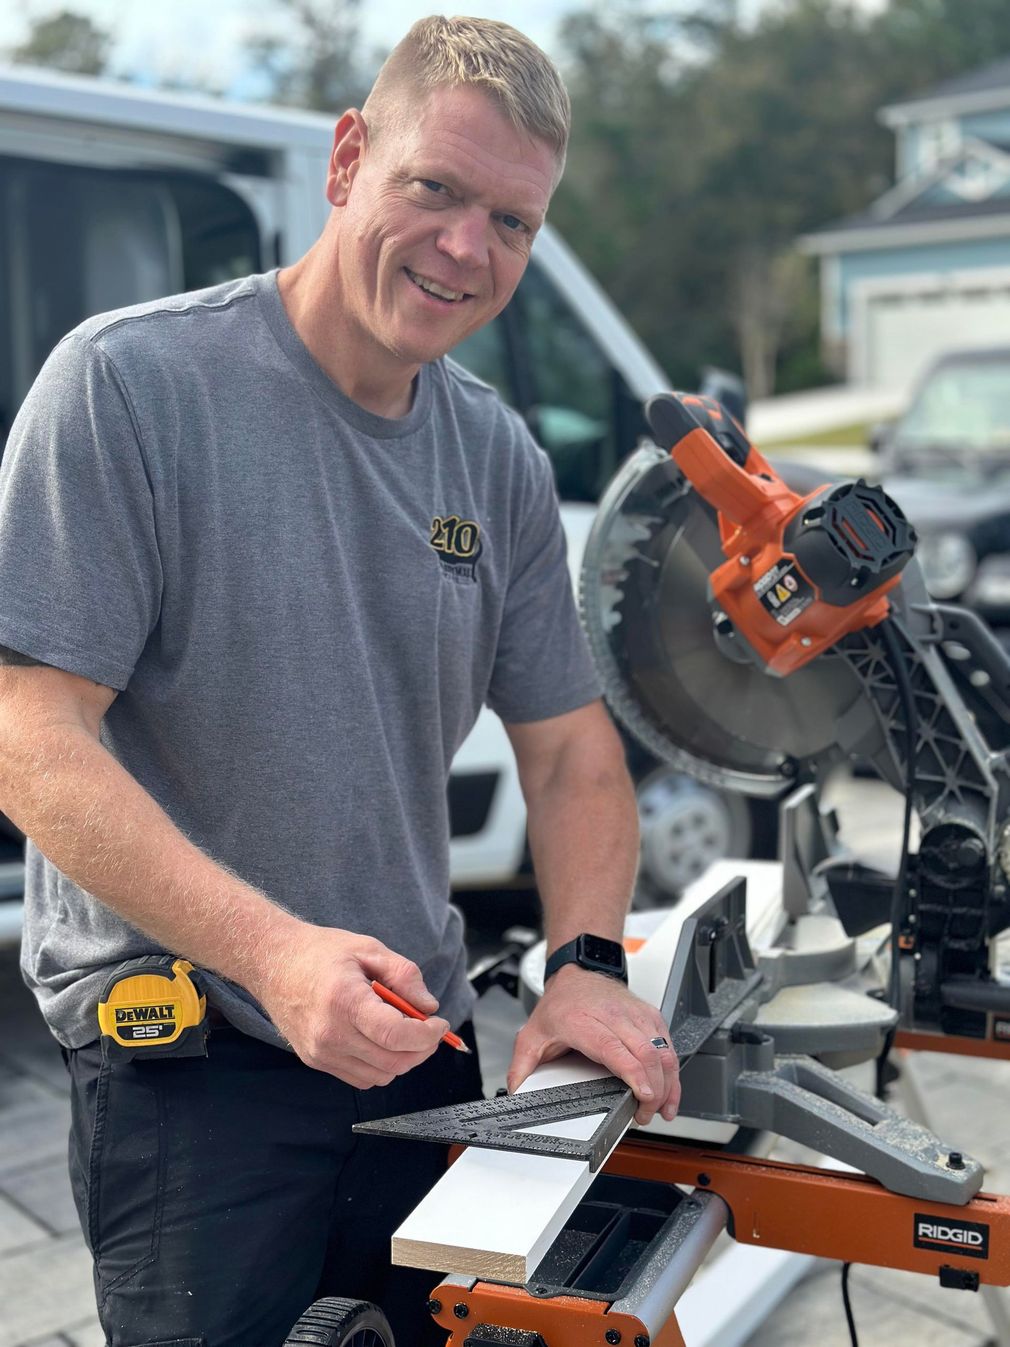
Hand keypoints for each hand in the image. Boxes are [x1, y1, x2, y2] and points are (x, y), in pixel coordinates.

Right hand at [251, 922, 449, 1087]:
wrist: (272, 963)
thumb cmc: (319, 953)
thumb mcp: (369, 948)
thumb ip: (405, 976)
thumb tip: (429, 1007)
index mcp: (344, 1001)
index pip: (396, 1036)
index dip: (427, 1035)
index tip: (439, 1024)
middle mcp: (330, 1034)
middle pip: (393, 1062)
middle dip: (421, 1049)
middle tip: (430, 1028)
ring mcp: (320, 1052)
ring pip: (380, 1076)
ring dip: (402, 1059)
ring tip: (403, 1031)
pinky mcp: (316, 1061)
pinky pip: (361, 1077)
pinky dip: (380, 1065)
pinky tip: (379, 1039)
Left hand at [507, 966, 679, 1125]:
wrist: (577, 973)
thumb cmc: (560, 1004)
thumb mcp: (532, 1035)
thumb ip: (521, 1067)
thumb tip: (516, 1093)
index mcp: (584, 1022)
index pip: (615, 1049)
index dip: (634, 1073)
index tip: (642, 1095)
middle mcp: (614, 1016)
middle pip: (645, 1053)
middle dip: (653, 1089)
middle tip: (645, 1114)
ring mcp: (635, 1014)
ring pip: (662, 1049)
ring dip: (668, 1082)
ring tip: (661, 1109)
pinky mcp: (650, 1015)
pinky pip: (668, 1043)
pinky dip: (673, 1070)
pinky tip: (670, 1090)